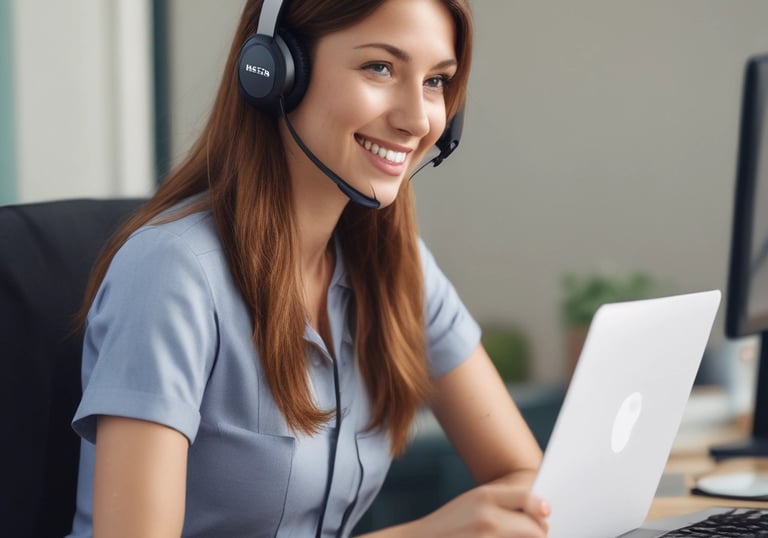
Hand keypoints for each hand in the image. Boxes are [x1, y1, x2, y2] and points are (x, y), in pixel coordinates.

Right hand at [412, 481, 549, 537]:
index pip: (528, 498)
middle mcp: (488, 517)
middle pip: (534, 528)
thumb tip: (539, 512)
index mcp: (484, 496)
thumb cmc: (446, 527)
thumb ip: (501, 503)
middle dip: (538, 533)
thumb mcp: (471, 504)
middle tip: (535, 533)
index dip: (540, 507)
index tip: (546, 513)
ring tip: (513, 536)